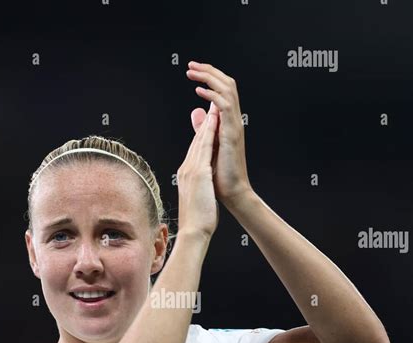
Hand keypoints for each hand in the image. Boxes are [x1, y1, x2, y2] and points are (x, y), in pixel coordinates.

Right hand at [177, 111, 218, 238]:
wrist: (193, 232)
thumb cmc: (197, 222)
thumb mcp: (197, 201)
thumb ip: (198, 191)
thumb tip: (201, 191)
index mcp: (186, 177)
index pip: (195, 152)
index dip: (201, 136)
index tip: (207, 124)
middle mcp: (186, 170)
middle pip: (196, 142)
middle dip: (203, 123)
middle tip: (209, 105)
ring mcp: (191, 170)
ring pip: (199, 140)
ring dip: (206, 121)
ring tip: (213, 105)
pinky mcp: (198, 173)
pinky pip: (205, 147)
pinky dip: (209, 132)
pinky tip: (214, 120)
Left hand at [186, 61, 252, 207]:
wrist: (232, 193)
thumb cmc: (221, 176)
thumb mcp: (208, 145)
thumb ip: (203, 127)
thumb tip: (196, 111)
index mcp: (228, 122)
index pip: (222, 91)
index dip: (209, 77)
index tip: (193, 71)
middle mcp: (234, 121)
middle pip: (227, 84)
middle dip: (209, 71)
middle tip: (191, 65)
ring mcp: (234, 126)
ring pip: (228, 90)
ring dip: (209, 77)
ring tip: (193, 72)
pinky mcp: (232, 134)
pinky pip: (224, 107)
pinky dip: (212, 95)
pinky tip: (199, 91)